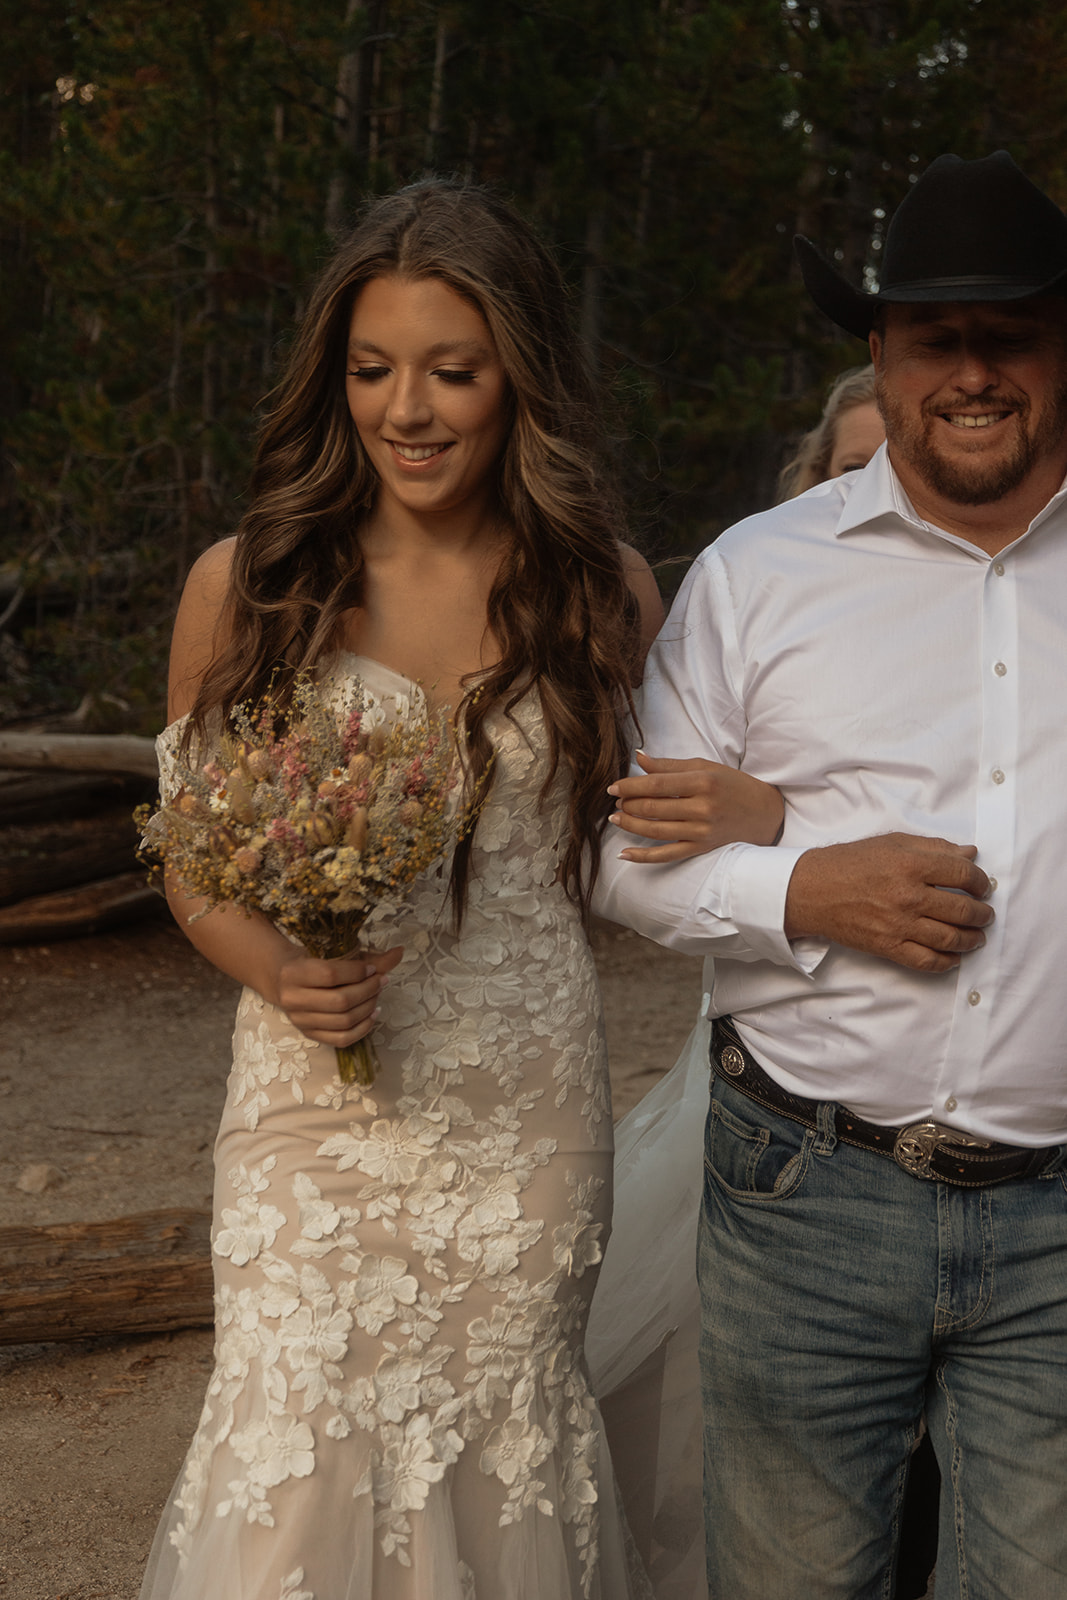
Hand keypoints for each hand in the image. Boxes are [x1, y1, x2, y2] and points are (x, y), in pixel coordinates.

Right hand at [273, 945, 403, 1046]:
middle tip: (381, 981)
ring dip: (368, 1008)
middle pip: (340, 1001)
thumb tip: (400, 952)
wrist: (283, 980)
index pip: (330, 975)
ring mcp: (300, 1020)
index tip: (373, 969)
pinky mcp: (309, 1034)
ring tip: (377, 996)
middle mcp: (292, 999)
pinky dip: (362, 1029)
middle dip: (367, 991)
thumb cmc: (313, 962)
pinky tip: (373, 1014)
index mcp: (294, 973)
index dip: (357, 972)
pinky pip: (341, 1039)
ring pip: (343, 1021)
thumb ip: (367, 956)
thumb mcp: (334, 954)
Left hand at [607, 752, 784, 861]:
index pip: (656, 784)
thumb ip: (669, 765)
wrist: (763, 812)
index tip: (613, 787)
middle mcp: (702, 808)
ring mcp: (701, 831)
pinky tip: (623, 855)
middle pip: (653, 807)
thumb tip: (638, 758)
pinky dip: (643, 857)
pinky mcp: (701, 848)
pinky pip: (666, 855)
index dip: (630, 786)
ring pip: (655, 830)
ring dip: (630, 825)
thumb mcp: (704, 767)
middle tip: (617, 800)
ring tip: (616, 818)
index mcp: (702, 782)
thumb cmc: (732, 785)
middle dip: (628, 804)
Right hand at [784, 834, 992, 971]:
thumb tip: (970, 853)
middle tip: (985, 913)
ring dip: (972, 939)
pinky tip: (954, 957)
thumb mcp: (892, 843)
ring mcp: (899, 924)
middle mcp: (909, 896)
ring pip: (951, 938)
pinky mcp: (888, 947)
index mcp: (911, 864)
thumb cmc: (850, 863)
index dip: (981, 881)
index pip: (963, 873)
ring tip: (977, 936)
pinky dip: (947, 962)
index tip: (982, 885)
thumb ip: (933, 847)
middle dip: (982, 913)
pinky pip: (927, 961)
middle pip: (963, 909)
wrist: (812, 890)